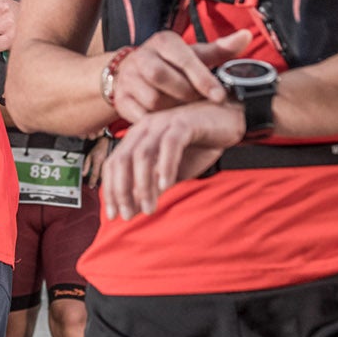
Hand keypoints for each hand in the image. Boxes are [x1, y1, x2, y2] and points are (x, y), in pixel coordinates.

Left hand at [82, 133, 112, 190]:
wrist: (109, 142)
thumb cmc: (99, 148)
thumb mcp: (89, 155)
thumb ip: (86, 165)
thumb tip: (83, 174)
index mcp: (98, 161)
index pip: (95, 174)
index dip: (92, 181)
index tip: (90, 186)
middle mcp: (105, 163)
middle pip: (102, 177)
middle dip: (98, 181)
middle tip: (94, 184)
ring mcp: (110, 164)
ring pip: (107, 175)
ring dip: (104, 179)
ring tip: (99, 181)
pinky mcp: (114, 164)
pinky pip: (111, 172)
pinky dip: (108, 176)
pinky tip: (106, 177)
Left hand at [102, 100, 243, 219]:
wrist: (227, 122)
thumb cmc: (197, 147)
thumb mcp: (169, 173)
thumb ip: (150, 188)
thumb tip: (129, 212)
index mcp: (137, 137)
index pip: (113, 164)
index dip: (110, 190)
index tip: (113, 215)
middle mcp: (145, 128)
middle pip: (122, 159)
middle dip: (121, 190)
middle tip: (126, 215)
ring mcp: (163, 124)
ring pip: (143, 155)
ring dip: (143, 185)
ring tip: (149, 209)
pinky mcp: (184, 123)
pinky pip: (170, 145)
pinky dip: (166, 166)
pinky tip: (167, 186)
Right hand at [110, 29, 253, 121]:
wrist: (131, 73)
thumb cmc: (172, 65)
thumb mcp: (195, 55)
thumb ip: (221, 49)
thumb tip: (247, 36)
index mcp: (163, 41)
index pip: (183, 58)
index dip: (203, 79)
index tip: (219, 96)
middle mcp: (142, 56)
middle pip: (161, 77)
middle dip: (184, 93)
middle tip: (199, 103)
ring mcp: (128, 78)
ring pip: (152, 99)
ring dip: (172, 109)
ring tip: (184, 111)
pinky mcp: (120, 99)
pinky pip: (140, 115)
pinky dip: (157, 121)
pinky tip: (168, 121)